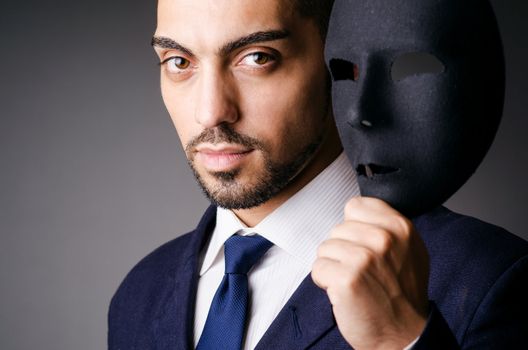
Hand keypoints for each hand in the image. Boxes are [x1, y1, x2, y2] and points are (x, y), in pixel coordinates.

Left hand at [311, 197, 429, 349]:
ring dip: (333, 266)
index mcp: (400, 227)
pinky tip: (344, 292)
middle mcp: (384, 239)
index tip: (363, 246)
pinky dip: (325, 282)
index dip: (353, 227)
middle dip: (342, 250)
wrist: (402, 335)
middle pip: (338, 228)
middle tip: (361, 271)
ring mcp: (365, 258)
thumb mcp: (410, 250)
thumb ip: (387, 226)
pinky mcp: (347, 278)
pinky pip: (318, 268)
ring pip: (325, 247)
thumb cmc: (401, 294)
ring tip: (353, 282)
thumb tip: (357, 209)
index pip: (355, 206)